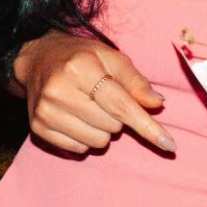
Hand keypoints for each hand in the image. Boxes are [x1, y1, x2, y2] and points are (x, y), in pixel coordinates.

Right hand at [13, 32, 170, 157]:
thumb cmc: (80, 57)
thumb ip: (136, 82)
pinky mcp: (37, 128)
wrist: (37, 60)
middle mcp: (59, 91)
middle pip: (112, 126)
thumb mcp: (111, 57)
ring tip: (90, 108)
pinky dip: (84, 138)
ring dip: (102, 130)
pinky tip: (76, 118)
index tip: (169, 145)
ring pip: (97, 142)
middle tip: (104, 99)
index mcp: (80, 68)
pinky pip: (78, 149)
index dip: (147, 126)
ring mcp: (45, 112)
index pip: (120, 105)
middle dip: (117, 118)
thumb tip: (157, 104)